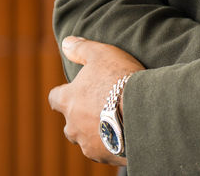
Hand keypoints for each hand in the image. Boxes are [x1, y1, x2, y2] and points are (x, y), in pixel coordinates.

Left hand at [47, 36, 145, 165]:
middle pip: (70, 124)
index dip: (64, 94)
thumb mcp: (101, 54)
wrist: (144, 112)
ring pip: (87, 140)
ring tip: (115, 122)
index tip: (73, 90)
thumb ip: (81, 48)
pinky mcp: (107, 157)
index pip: (55, 98)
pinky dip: (112, 144)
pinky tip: (125, 134)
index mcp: (68, 101)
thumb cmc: (120, 80)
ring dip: (96, 132)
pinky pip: (106, 151)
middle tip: (99, 107)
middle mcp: (73, 127)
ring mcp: (89, 145)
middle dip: (80, 117)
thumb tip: (66, 43)